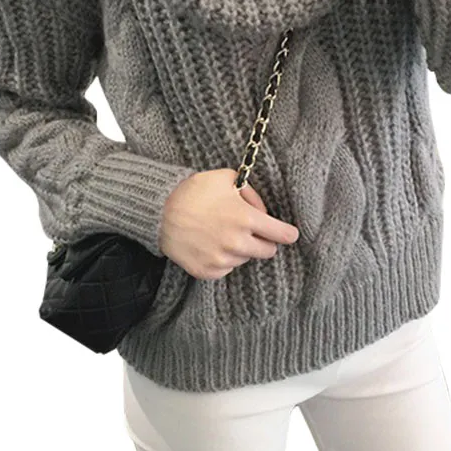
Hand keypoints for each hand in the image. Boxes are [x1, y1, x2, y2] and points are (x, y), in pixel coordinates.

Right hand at [159, 168, 299, 280]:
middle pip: (268, 251)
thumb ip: (251, 194)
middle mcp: (237, 243)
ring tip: (222, 233)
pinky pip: (227, 268)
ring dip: (241, 249)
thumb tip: (262, 211)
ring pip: (246, 259)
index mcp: (246, 219)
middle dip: (264, 240)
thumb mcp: (227, 179)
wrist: (160, 211)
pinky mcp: (207, 272)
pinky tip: (211, 244)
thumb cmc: (195, 191)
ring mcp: (222, 260)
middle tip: (250, 230)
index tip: (290, 234)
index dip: (288, 233)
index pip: (282, 234)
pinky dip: (223, 259)